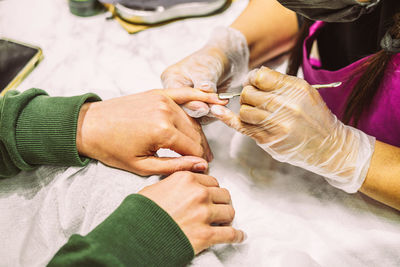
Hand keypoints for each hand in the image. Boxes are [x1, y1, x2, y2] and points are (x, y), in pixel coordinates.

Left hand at [76, 88, 227, 175]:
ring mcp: (163, 99)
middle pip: (195, 133)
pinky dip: (201, 97)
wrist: (90, 126)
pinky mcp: (158, 93)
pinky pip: (185, 94)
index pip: (193, 148)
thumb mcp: (142, 166)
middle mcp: (166, 111)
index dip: (200, 161)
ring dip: (198, 133)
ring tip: (200, 147)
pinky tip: (215, 99)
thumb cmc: (112, 148)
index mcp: (162, 131)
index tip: (204, 168)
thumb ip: (175, 166)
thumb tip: (200, 166)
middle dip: (201, 149)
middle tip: (203, 161)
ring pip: (192, 118)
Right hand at [139, 171, 244, 253]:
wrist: (134, 236)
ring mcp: (203, 214)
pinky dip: (236, 236)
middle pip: (223, 193)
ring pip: (229, 211)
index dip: (210, 188)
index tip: (210, 194)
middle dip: (220, 201)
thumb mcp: (155, 188)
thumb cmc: (140, 213)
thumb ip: (174, 182)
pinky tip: (239, 236)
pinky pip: (230, 234)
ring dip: (227, 217)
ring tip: (223, 221)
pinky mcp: (206, 235)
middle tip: (216, 208)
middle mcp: (198, 193)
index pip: (210, 179)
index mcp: (186, 179)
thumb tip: (184, 184)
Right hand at [161, 27, 248, 118]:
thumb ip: (205, 84)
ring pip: (194, 115)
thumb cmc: (212, 59)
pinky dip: (213, 114)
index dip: (190, 103)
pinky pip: (202, 117)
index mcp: (171, 79)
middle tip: (214, 108)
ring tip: (221, 105)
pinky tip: (222, 109)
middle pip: (183, 108)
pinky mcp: (197, 108)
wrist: (225, 61)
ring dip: (209, 113)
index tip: (205, 107)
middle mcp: (176, 92)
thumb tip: (205, 95)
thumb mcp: (207, 69)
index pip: (177, 96)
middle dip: (200, 109)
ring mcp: (186, 101)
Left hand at [211, 67, 374, 192]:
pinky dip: (229, 119)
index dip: (252, 79)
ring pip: (244, 111)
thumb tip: (253, 77)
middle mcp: (285, 106)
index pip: (260, 76)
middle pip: (248, 93)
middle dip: (248, 95)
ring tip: (258, 114)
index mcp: (295, 89)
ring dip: (246, 111)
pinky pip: (242, 127)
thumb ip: (280, 83)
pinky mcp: (269, 140)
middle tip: (256, 101)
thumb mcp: (305, 93)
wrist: (329, 147)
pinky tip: (218, 112)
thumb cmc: (316, 118)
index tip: (254, 84)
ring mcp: (276, 125)